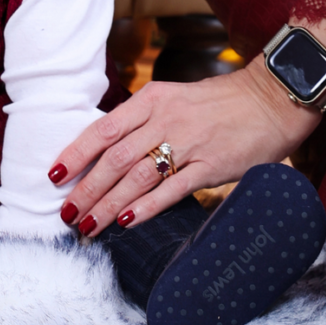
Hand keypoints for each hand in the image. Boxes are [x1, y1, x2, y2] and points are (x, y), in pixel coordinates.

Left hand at [48, 58, 320, 236]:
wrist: (270, 98)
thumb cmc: (220, 101)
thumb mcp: (175, 98)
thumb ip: (144, 120)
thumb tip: (109, 148)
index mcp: (152, 99)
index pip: (103, 128)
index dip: (76, 153)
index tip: (55, 175)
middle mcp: (165, 119)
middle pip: (114, 158)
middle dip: (86, 189)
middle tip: (66, 213)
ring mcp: (188, 143)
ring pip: (137, 177)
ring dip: (108, 205)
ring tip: (88, 226)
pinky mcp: (211, 166)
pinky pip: (173, 190)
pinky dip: (147, 207)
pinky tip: (128, 222)